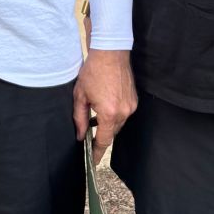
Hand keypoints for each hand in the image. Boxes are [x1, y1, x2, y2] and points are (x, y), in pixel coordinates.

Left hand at [73, 49, 136, 164]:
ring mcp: (131, 106)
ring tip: (93, 117)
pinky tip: (103, 106)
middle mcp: (123, 112)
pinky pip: (123, 114)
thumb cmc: (93, 71)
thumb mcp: (80, 95)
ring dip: (107, 123)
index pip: (103, 140)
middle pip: (111, 132)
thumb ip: (79, 118)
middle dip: (100, 135)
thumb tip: (80, 136)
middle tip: (88, 136)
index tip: (92, 161)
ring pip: (118, 124)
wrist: (110, 52)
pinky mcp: (134, 100)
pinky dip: (114, 114)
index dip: (97, 152)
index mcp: (109, 113)